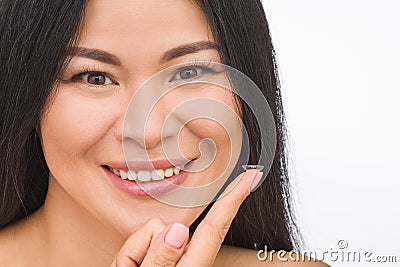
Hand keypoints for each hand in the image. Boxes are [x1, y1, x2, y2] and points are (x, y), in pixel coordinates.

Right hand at [111, 169, 262, 266]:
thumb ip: (161, 259)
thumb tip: (178, 230)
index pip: (215, 228)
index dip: (234, 199)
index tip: (250, 178)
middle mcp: (185, 259)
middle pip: (166, 226)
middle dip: (144, 244)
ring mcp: (171, 256)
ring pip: (150, 230)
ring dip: (135, 253)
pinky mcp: (158, 254)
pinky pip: (140, 238)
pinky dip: (130, 255)